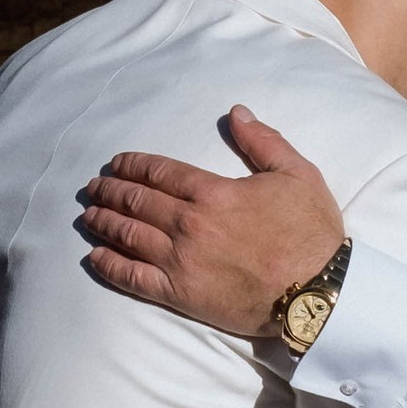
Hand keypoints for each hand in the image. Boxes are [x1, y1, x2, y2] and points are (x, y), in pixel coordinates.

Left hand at [79, 108, 343, 333]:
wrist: (317, 293)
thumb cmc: (311, 233)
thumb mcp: (297, 175)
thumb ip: (263, 142)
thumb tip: (236, 113)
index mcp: (213, 193)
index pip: (159, 173)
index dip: (133, 165)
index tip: (116, 164)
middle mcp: (189, 224)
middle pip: (137, 202)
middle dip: (111, 191)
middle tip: (93, 188)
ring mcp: (180, 261)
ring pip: (128, 236)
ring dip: (104, 223)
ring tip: (89, 216)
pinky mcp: (180, 294)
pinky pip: (134, 278)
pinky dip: (110, 266)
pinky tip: (95, 257)